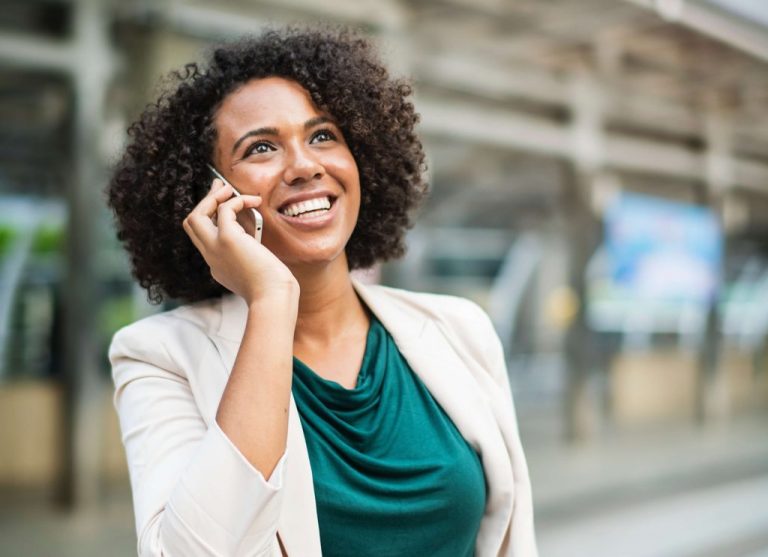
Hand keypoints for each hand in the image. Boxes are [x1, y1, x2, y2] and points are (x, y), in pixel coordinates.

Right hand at [183, 179, 298, 303]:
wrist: (273, 298)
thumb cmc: (274, 289)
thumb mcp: (257, 271)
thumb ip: (251, 256)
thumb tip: (256, 240)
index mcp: (217, 266)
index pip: (205, 238)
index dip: (212, 219)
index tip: (225, 205)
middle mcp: (211, 257)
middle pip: (191, 224)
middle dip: (204, 202)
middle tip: (219, 187)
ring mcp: (215, 248)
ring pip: (195, 216)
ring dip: (211, 198)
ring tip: (229, 188)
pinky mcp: (227, 240)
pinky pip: (224, 210)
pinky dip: (237, 201)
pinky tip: (254, 201)